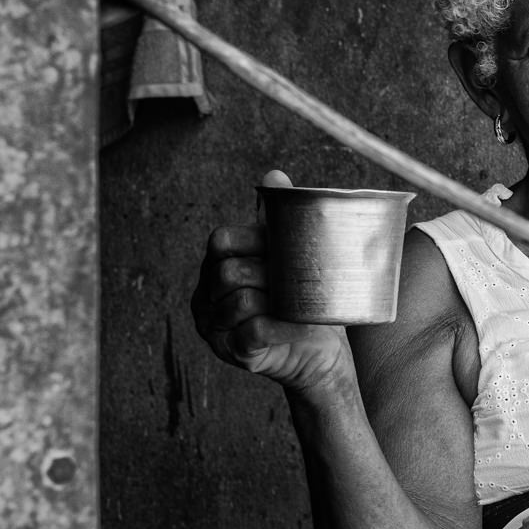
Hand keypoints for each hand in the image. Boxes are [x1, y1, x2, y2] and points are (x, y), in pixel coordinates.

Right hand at [192, 170, 352, 391]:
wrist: (322, 350)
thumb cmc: (303, 300)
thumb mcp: (293, 257)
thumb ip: (280, 219)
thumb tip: (274, 175)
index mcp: (215, 267)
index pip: (220, 242)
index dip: (253, 239)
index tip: (284, 246)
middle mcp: (206, 297)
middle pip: (228, 272)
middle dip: (268, 273)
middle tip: (299, 279)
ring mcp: (216, 327)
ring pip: (239, 301)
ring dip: (275, 300)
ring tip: (300, 301)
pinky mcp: (234, 352)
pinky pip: (252, 333)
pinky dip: (280, 327)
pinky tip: (300, 325)